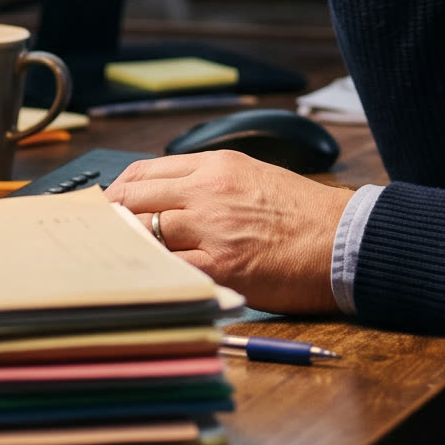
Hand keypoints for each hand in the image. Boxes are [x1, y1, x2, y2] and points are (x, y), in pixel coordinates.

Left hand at [108, 152, 353, 315]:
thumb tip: (166, 198)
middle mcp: (206, 192)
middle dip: (111, 220)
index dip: (117, 192)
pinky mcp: (220, 266)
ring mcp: (210, 229)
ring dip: (130, 248)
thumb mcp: (253, 176)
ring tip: (123, 260)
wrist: (344, 240)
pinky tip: (152, 279)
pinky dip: (157, 273)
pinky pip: (170, 268)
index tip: (107, 207)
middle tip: (101, 237)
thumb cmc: (304, 214)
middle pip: (133, 200)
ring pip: (144, 233)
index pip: (143, 172)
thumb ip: (208, 182)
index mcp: (215, 165)